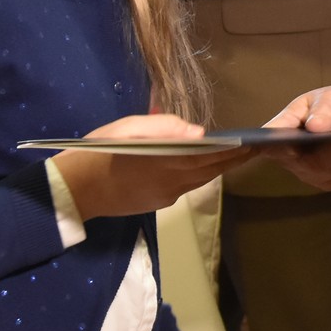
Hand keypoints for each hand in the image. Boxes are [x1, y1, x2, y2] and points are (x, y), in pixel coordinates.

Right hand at [49, 113, 251, 218]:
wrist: (74, 191)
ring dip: (220, 168)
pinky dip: (201, 176)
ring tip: (237, 154)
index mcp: (165, 161)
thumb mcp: (125, 128)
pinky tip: (204, 165)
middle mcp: (171, 183)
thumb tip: (198, 131)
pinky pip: (186, 187)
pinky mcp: (157, 203)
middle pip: (211, 171)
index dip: (234, 150)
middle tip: (256, 148)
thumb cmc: (98, 153)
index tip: (254, 142)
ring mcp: (165, 196)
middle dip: (234, 159)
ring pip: (200, 181)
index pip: (210, 156)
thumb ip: (163, 126)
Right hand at [259, 84, 330, 190]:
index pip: (267, 147)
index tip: (281, 139)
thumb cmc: (329, 105)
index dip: (266, 148)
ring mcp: (317, 177)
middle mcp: (294, 163)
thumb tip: (316, 127)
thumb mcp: (325, 97)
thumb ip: (322, 110)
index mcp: (280, 138)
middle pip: (319, 161)